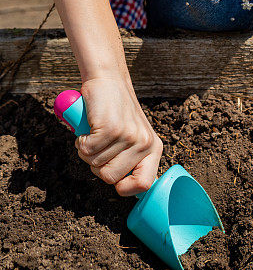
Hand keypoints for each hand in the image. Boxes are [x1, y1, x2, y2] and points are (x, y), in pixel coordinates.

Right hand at [74, 77, 162, 196]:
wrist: (108, 80)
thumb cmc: (116, 112)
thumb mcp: (133, 136)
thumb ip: (132, 159)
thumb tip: (125, 189)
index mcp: (154, 148)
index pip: (145, 184)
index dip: (125, 188)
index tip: (115, 182)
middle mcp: (145, 143)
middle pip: (111, 178)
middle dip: (98, 165)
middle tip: (100, 145)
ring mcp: (129, 135)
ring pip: (95, 164)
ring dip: (88, 150)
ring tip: (96, 132)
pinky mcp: (111, 128)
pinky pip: (87, 150)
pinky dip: (81, 141)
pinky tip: (89, 127)